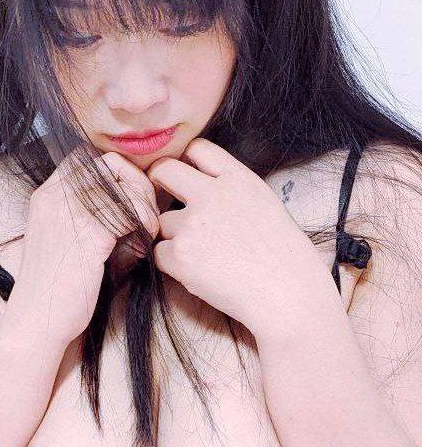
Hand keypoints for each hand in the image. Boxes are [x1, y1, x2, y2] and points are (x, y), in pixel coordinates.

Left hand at [147, 138, 331, 335]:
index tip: (186, 175)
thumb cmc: (284, 258)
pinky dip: (172, 263)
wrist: (288, 297)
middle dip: (159, 182)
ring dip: (174, 235)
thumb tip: (199, 184)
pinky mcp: (180, 255)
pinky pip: (159, 253)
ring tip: (205, 255)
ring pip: (161, 221)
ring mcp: (194, 224)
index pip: (198, 148)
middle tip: (162, 199)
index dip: (188, 161)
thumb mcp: (265, 205)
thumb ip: (232, 189)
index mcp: (239, 180)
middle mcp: (213, 195)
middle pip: (164, 171)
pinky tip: (200, 273)